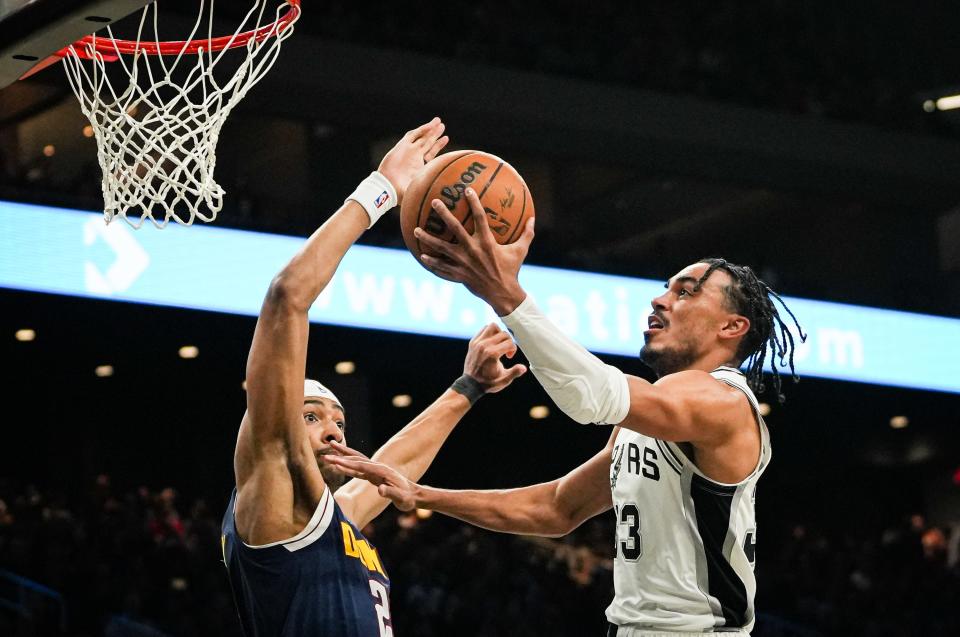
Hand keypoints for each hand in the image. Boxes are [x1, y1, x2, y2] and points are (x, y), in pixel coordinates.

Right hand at [324, 442, 417, 510]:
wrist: (414, 495)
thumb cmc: (408, 498)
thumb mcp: (402, 499)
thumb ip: (391, 493)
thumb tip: (380, 489)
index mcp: (382, 471)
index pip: (362, 467)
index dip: (348, 465)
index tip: (335, 462)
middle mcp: (377, 467)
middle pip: (356, 460)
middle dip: (340, 458)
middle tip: (325, 456)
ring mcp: (375, 470)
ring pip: (356, 459)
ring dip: (343, 454)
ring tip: (330, 446)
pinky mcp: (373, 474)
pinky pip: (358, 468)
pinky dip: (347, 465)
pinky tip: (339, 463)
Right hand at [377, 117, 448, 203]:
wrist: (388, 187)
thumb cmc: (402, 192)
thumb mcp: (421, 188)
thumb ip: (430, 186)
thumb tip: (444, 192)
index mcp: (419, 166)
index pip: (430, 153)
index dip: (437, 145)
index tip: (446, 138)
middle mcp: (414, 157)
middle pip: (427, 143)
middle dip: (434, 135)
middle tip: (442, 127)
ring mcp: (408, 151)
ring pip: (421, 137)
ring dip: (430, 130)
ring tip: (438, 122)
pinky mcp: (402, 146)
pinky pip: (413, 135)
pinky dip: (422, 130)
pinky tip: (430, 125)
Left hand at [413, 188, 534, 314]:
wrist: (503, 294)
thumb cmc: (512, 270)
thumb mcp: (521, 251)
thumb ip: (527, 234)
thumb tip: (533, 218)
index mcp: (487, 242)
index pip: (480, 217)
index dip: (474, 202)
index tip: (466, 190)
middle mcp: (473, 250)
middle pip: (454, 228)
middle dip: (444, 214)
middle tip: (434, 202)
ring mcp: (463, 263)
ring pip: (441, 248)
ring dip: (428, 239)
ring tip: (415, 231)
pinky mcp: (458, 274)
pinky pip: (442, 267)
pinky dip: (432, 262)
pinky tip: (422, 255)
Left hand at [463, 323, 526, 392]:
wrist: (470, 384)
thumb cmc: (488, 383)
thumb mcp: (503, 380)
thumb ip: (514, 373)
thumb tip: (524, 368)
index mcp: (492, 354)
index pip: (510, 343)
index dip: (513, 349)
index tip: (509, 357)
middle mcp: (484, 346)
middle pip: (503, 334)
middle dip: (508, 341)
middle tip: (506, 351)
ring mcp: (477, 342)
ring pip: (492, 326)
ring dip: (499, 333)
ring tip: (499, 343)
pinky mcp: (473, 342)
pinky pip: (483, 329)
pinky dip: (490, 332)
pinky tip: (492, 342)